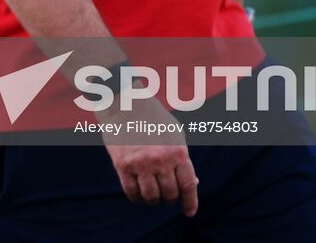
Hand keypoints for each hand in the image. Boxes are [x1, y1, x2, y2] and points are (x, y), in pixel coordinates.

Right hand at [102, 102, 197, 216]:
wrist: (123, 102)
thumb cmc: (152, 117)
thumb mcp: (174, 133)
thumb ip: (182, 158)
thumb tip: (193, 183)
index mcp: (177, 151)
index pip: (188, 185)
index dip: (190, 202)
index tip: (189, 212)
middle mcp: (160, 160)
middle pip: (170, 194)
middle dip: (170, 199)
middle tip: (167, 197)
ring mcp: (140, 163)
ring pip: (151, 197)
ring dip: (154, 200)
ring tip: (153, 196)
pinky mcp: (122, 165)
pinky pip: (131, 192)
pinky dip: (137, 198)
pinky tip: (139, 195)